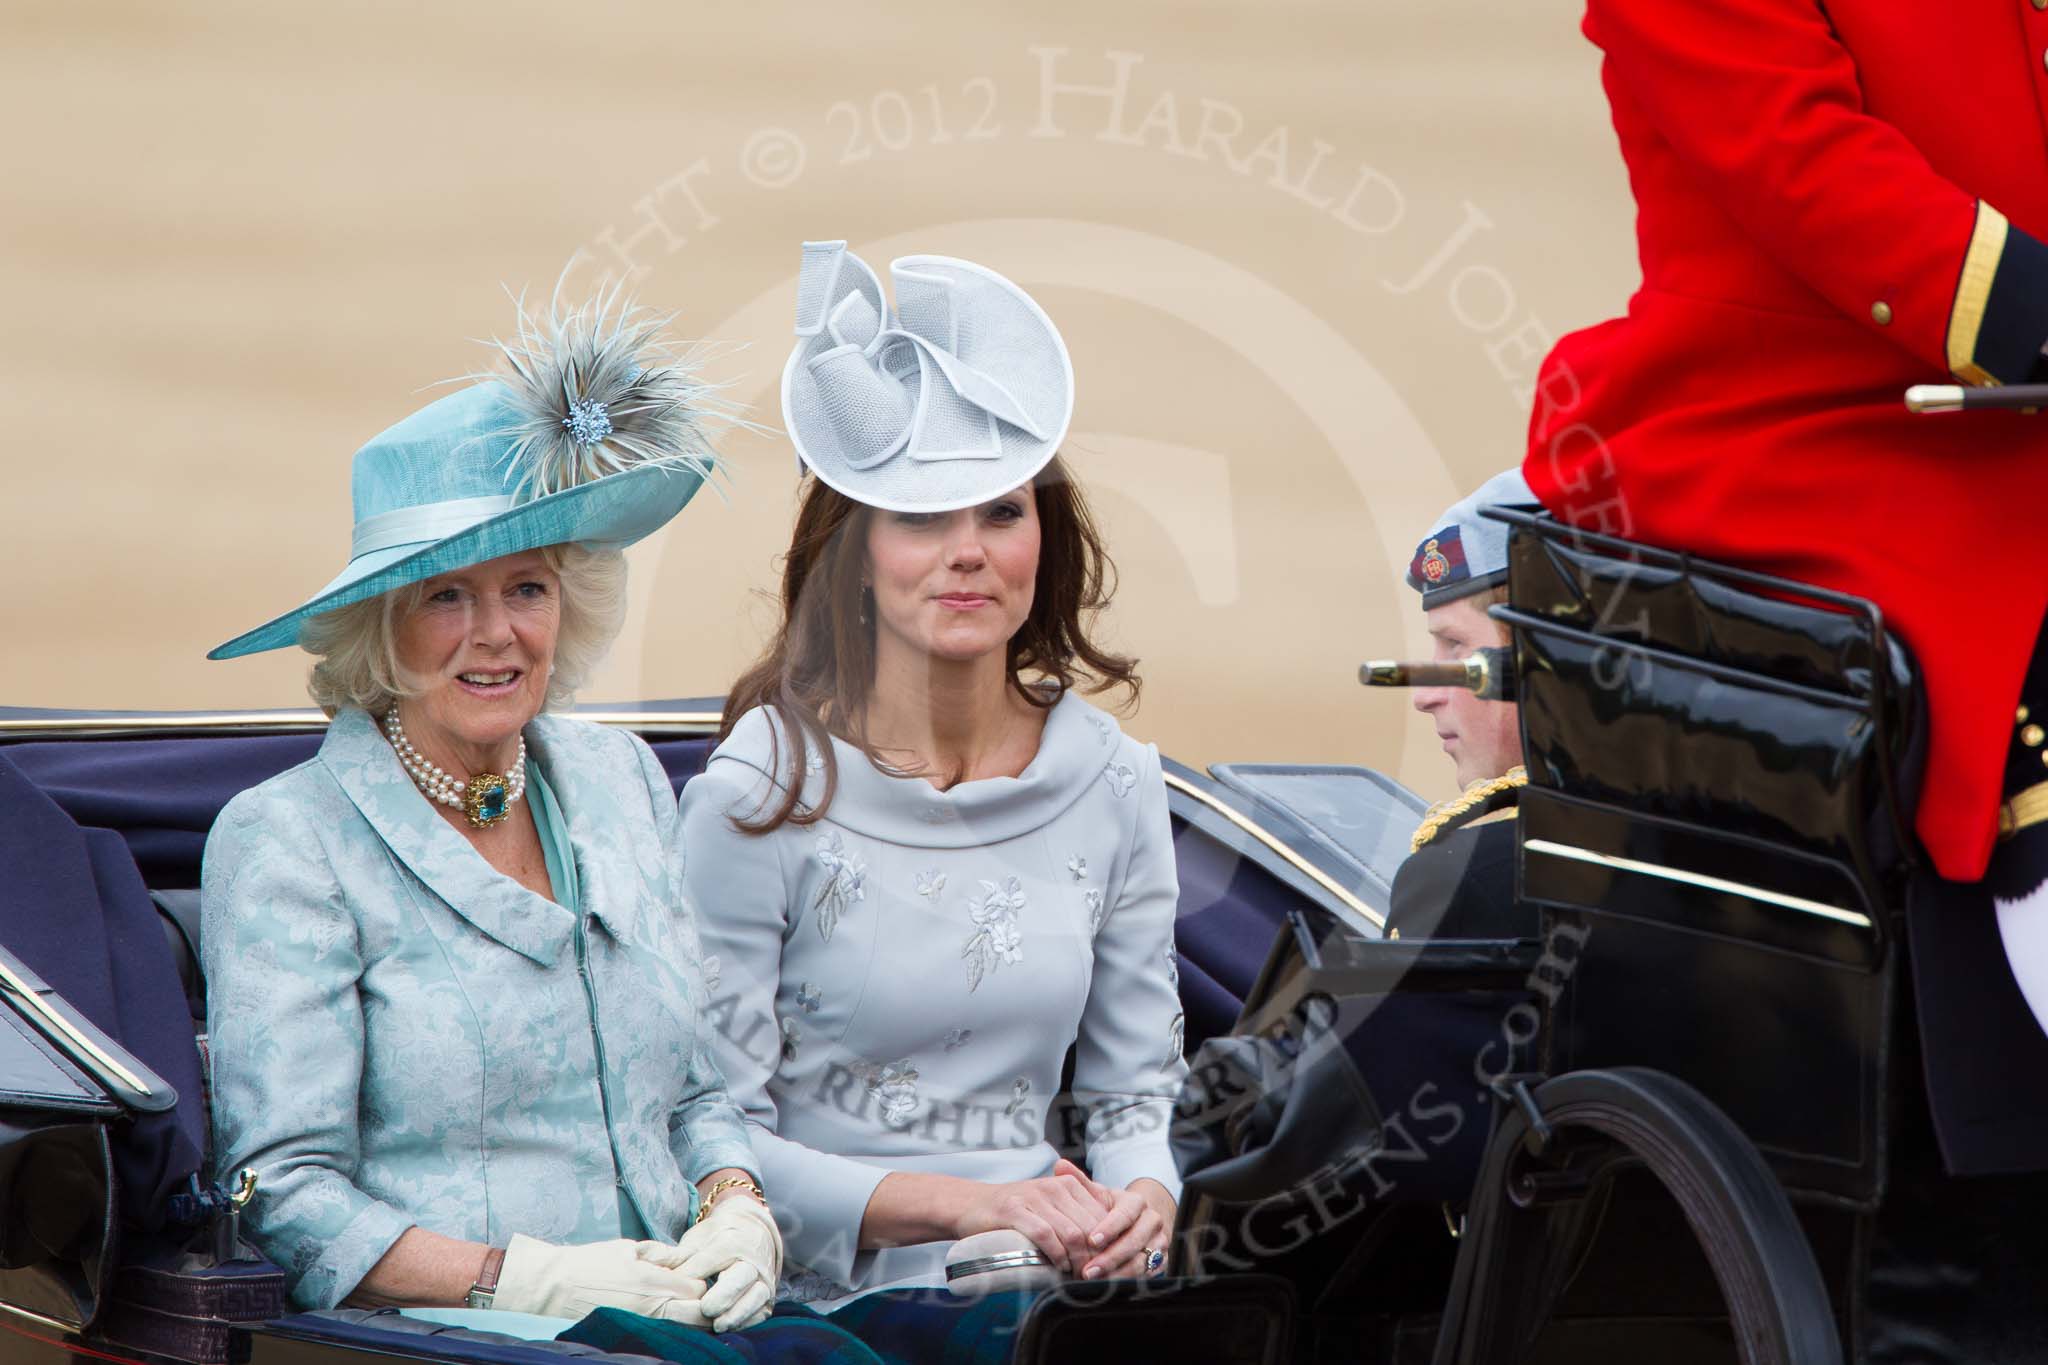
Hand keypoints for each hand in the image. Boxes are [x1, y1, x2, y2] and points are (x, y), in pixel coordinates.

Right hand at [490, 1235, 709, 1321]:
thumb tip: (687, 1257)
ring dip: (687, 1321)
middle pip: (698, 1316)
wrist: (552, 1289)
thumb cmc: (589, 1264)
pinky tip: (661, 1320)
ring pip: (682, 1331)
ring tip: (679, 1310)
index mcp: (654, 1283)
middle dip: (701, 1306)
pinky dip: (668, 1331)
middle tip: (692, 1299)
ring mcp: (641, 1327)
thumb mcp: (628, 1249)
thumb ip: (662, 1254)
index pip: (699, 1289)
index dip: (700, 1282)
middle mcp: (652, 1309)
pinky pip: (660, 1338)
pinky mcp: (628, 1337)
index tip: (692, 1277)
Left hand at [643, 1196, 781, 1332]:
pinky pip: (761, 1310)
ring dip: (738, 1312)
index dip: (692, 1275)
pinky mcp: (767, 1295)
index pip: (711, 1261)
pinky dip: (748, 1320)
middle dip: (724, 1294)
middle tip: (706, 1309)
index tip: (675, 1287)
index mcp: (730, 1242)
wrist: (753, 1233)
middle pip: (740, 1277)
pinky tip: (732, 1328)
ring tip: (719, 1325)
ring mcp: (762, 1278)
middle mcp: (751, 1260)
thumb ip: (671, 1254)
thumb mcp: (697, 1241)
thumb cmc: (718, 1239)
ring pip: (755, 1296)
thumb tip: (639, 1255)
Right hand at [952, 1158, 1116, 1273]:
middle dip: (1094, 1257)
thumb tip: (1105, 1243)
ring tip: (1076, 1275)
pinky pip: (1046, 1235)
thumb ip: (1076, 1215)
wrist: (972, 1205)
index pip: (1100, 1216)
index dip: (1106, 1244)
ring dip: (1077, 1260)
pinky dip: (1056, 1256)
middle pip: (1089, 1227)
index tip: (1104, 1265)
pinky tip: (1058, 1267)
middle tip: (1092, 1277)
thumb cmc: (1016, 1211)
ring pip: (1071, 1233)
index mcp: (1068, 1184)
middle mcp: (1055, 1187)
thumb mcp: (1050, 1205)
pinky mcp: (1015, 1211)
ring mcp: (1034, 1197)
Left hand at [1078, 1176, 1175, 1280]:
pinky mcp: (1161, 1262)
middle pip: (1134, 1241)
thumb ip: (1079, 1182)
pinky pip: (1146, 1276)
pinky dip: (1126, 1282)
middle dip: (1110, 1257)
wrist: (1140, 1222)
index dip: (1109, 1227)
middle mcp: (1152, 1222)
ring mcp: (1159, 1243)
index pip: (1125, 1214)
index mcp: (1137, 1203)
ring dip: (1117, 1274)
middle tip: (1088, 1270)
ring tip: (1095, 1282)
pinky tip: (1108, 1288)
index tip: (1091, 1239)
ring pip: (1141, 1261)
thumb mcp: (1098, 1195)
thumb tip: (1059, 1165)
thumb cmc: (1112, 1209)